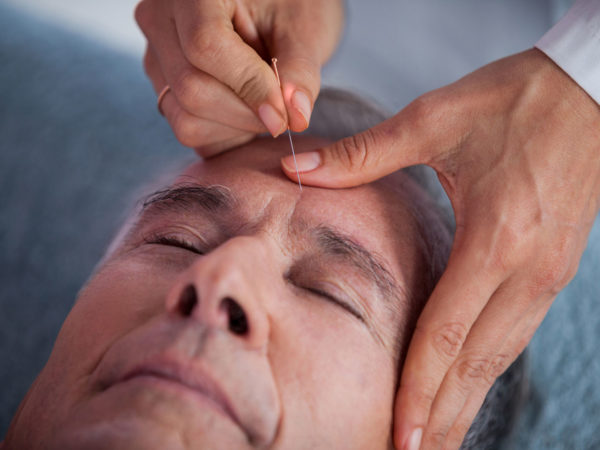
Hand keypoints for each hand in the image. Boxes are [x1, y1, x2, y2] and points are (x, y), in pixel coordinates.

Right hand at [135, 0, 342, 155]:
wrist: (271, 13)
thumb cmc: (289, 9)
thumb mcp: (303, 31)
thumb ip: (298, 73)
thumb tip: (295, 118)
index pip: (205, 45)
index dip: (249, 86)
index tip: (283, 114)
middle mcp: (161, 21)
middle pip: (192, 89)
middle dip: (246, 114)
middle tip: (283, 113)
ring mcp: (156, 59)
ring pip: (186, 118)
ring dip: (236, 127)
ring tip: (264, 104)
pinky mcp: (164, 90)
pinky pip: (189, 130)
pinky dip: (225, 134)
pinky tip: (247, 111)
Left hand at [281, 49, 599, 448]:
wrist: (591, 87)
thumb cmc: (517, 100)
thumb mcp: (436, 118)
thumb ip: (364, 152)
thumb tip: (297, 166)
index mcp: (496, 240)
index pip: (448, 334)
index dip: (421, 390)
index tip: (402, 438)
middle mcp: (528, 271)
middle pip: (477, 364)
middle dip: (444, 418)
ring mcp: (547, 274)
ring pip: (500, 356)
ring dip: (466, 402)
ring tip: (437, 439)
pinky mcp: (554, 268)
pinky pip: (514, 333)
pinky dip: (486, 368)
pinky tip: (467, 383)